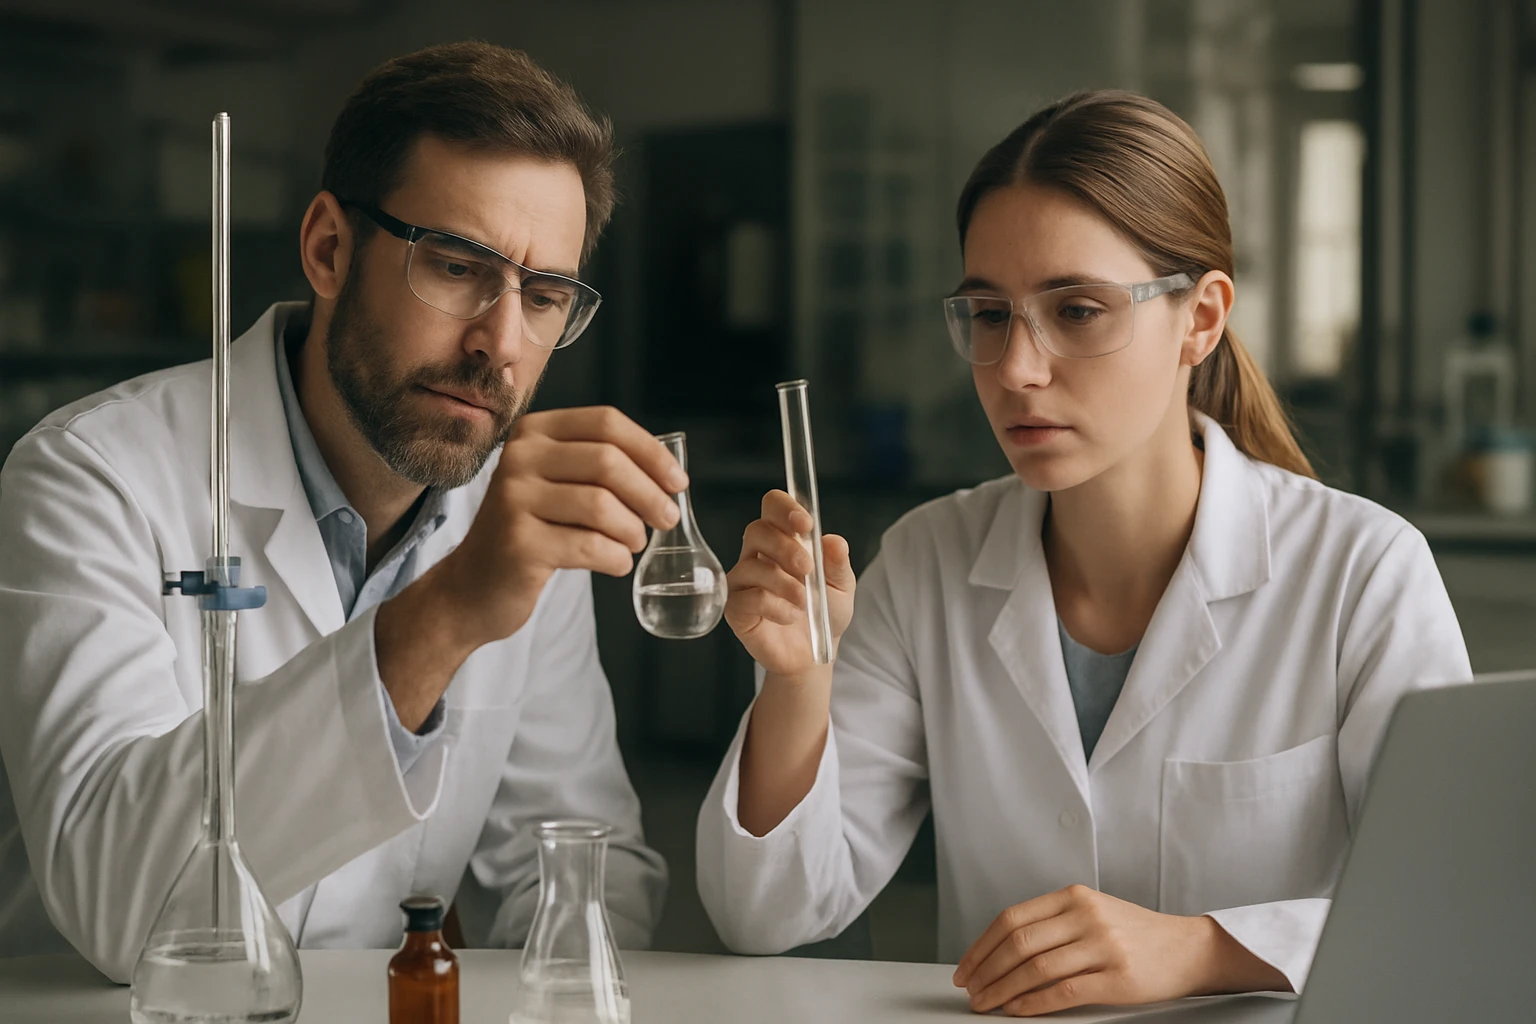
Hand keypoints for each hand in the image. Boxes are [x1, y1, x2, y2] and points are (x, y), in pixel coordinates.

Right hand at [422, 405, 685, 648]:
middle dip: (650, 495)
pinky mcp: (518, 543)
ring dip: (632, 531)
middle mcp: (518, 457)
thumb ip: (599, 468)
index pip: (606, 423)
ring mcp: (513, 499)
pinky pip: (590, 547)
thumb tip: (668, 474)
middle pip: (608, 462)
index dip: (651, 452)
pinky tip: (615, 564)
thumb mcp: (555, 484)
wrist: (472, 586)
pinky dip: (616, 559)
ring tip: (633, 544)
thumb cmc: (529, 532)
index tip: (678, 482)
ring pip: (602, 507)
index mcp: (533, 432)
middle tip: (667, 520)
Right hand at [724, 489, 854, 677]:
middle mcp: (757, 555)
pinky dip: (774, 607)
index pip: (772, 507)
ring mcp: (743, 581)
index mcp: (783, 539)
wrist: (814, 654)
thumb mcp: (842, 586)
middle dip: (785, 547)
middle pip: (757, 530)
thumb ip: (837, 563)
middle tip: (807, 569)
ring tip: (804, 601)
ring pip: (752, 566)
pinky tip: (789, 616)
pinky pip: (747, 598)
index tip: (805, 524)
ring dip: (784, 583)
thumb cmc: (824, 613)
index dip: (785, 508)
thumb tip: (834, 541)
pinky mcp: (735, 608)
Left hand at [951, 885, 1289, 1015]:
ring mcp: (1103, 946)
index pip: (1011, 919)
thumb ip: (1052, 923)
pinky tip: (1017, 1010)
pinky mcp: (1118, 978)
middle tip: (970, 990)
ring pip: (1036, 968)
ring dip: (1003, 990)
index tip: (965, 967)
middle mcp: (1085, 916)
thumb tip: (999, 951)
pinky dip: (1033, 1003)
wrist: (1188, 948)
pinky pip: (1063, 991)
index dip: (981, 946)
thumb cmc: (1135, 933)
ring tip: (987, 1003)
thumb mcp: (1091, 911)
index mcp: (1073, 896)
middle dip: (986, 971)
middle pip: (1018, 943)